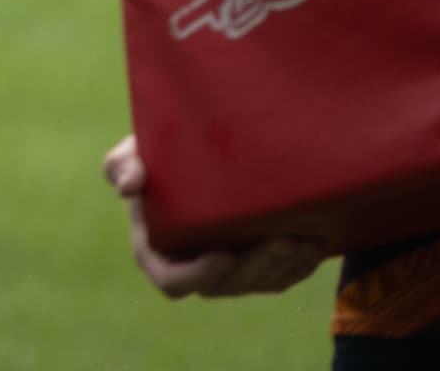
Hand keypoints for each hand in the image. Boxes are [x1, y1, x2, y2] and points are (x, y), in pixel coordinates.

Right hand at [104, 135, 327, 300]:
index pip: (172, 282)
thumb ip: (124, 165)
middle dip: (258, 267)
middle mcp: (193, 269)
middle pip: (226, 286)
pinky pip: (280, 278)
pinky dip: (299, 265)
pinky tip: (315, 243)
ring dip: (284, 266)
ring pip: (259, 284)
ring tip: (306, 239)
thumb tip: (129, 187)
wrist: (194, 156)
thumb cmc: (155, 154)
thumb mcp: (133, 153)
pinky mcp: (256, 267)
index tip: (225, 254)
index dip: (200, 275)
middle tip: (283, 239)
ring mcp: (227, 272)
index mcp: (156, 251)